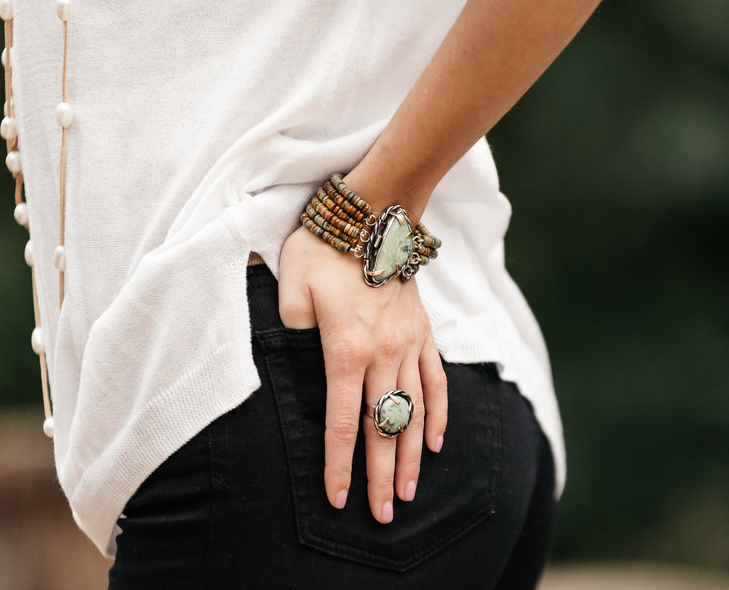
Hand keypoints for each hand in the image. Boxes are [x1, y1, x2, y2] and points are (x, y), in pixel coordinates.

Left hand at [277, 225, 447, 523]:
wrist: (372, 214)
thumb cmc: (322, 251)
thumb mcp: (290, 289)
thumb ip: (292, 335)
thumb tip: (299, 370)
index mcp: (345, 349)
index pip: (343, 423)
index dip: (340, 465)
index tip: (339, 499)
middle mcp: (383, 354)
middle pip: (384, 427)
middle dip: (381, 476)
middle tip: (382, 515)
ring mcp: (408, 344)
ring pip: (413, 411)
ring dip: (410, 455)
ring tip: (409, 492)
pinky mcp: (424, 331)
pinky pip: (435, 380)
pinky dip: (438, 414)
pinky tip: (435, 442)